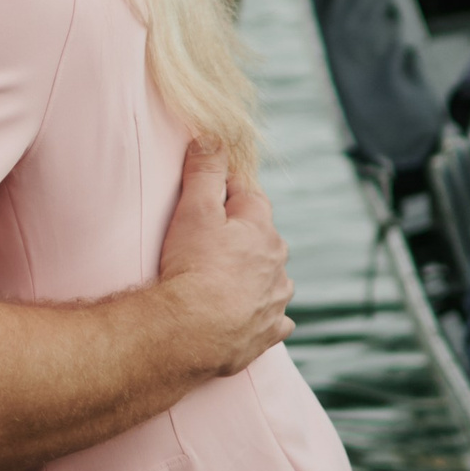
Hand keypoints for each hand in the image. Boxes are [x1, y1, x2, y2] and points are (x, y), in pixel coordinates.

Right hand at [153, 140, 293, 379]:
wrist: (191, 333)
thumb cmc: (192, 268)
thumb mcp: (194, 209)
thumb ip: (205, 170)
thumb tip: (213, 137)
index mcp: (263, 230)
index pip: (249, 196)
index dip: (225, 192)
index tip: (204, 196)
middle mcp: (278, 264)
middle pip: (262, 238)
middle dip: (240, 235)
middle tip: (205, 240)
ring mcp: (275, 301)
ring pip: (272, 278)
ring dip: (254, 275)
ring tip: (222, 280)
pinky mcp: (268, 333)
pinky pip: (274, 319)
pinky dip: (263, 314)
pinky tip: (248, 315)